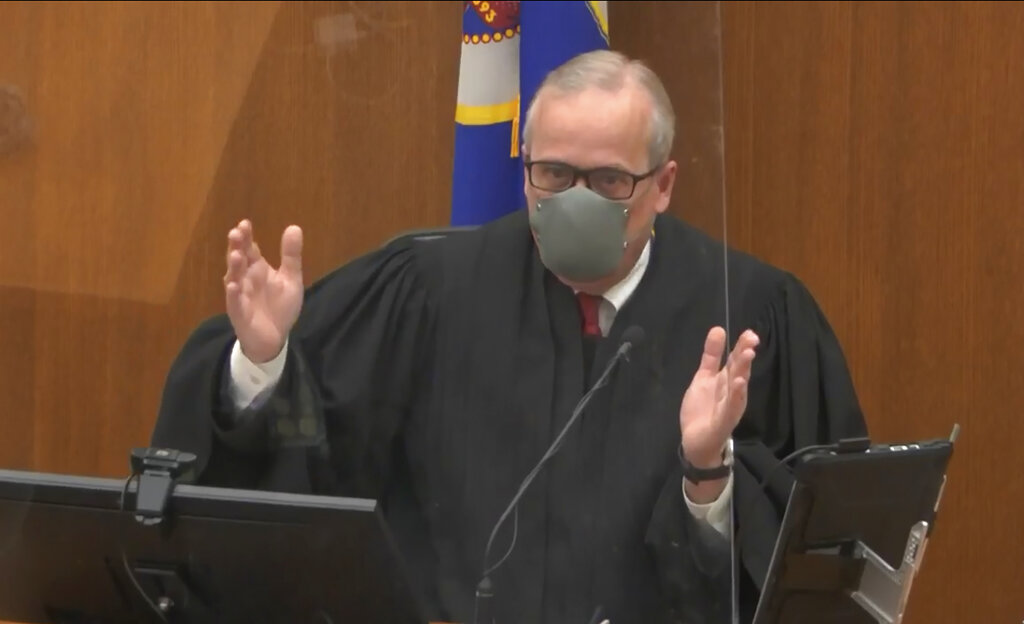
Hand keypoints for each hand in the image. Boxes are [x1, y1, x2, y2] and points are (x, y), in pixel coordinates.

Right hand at [223, 219, 304, 362]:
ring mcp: (241, 295)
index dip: (246, 237)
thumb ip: (291, 256)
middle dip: (236, 247)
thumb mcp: (291, 279)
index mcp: (257, 268)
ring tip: (236, 255)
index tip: (245, 223)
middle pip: (239, 259)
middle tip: (236, 233)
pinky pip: (235, 302)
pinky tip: (234, 285)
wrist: (275, 338)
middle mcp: (246, 278)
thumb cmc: (279, 306)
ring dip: (234, 267)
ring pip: (234, 278)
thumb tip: (294, 227)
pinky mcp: (240, 313)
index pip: (250, 248)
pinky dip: (234, 294)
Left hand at [679, 327, 758, 499]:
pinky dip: (736, 394)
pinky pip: (731, 406)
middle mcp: (733, 391)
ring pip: (738, 385)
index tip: (749, 333)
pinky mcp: (725, 419)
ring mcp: (730, 405)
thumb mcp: (703, 378)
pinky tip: (739, 383)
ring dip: (743, 370)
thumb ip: (711, 356)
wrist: (696, 442)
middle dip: (745, 354)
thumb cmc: (703, 409)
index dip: (741, 346)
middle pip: (740, 370)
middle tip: (751, 338)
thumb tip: (718, 329)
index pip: (736, 360)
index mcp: (727, 380)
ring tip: (747, 355)